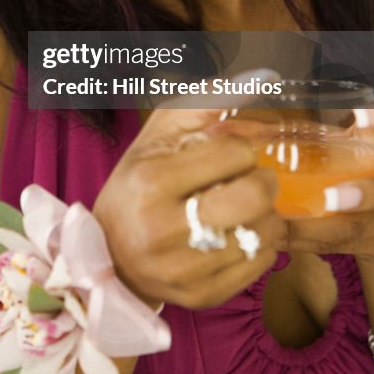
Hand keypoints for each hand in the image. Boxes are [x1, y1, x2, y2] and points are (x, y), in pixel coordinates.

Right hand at [92, 106, 284, 309]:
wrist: (108, 255)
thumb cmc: (138, 183)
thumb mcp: (160, 134)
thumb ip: (209, 100)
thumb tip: (264, 75)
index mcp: (151, 181)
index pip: (234, 152)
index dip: (240, 148)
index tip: (228, 154)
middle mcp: (163, 229)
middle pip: (255, 196)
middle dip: (263, 180)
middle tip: (250, 179)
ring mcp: (182, 271)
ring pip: (265, 233)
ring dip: (265, 214)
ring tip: (243, 209)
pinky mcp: (202, 298)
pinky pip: (261, 265)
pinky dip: (260, 244)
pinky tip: (238, 234)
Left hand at [282, 106, 373, 262]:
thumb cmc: (354, 162)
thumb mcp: (346, 140)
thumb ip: (312, 128)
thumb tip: (236, 122)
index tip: (361, 116)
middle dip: (369, 193)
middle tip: (331, 197)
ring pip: (373, 224)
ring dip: (327, 227)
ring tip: (289, 226)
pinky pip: (349, 244)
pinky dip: (312, 241)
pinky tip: (281, 237)